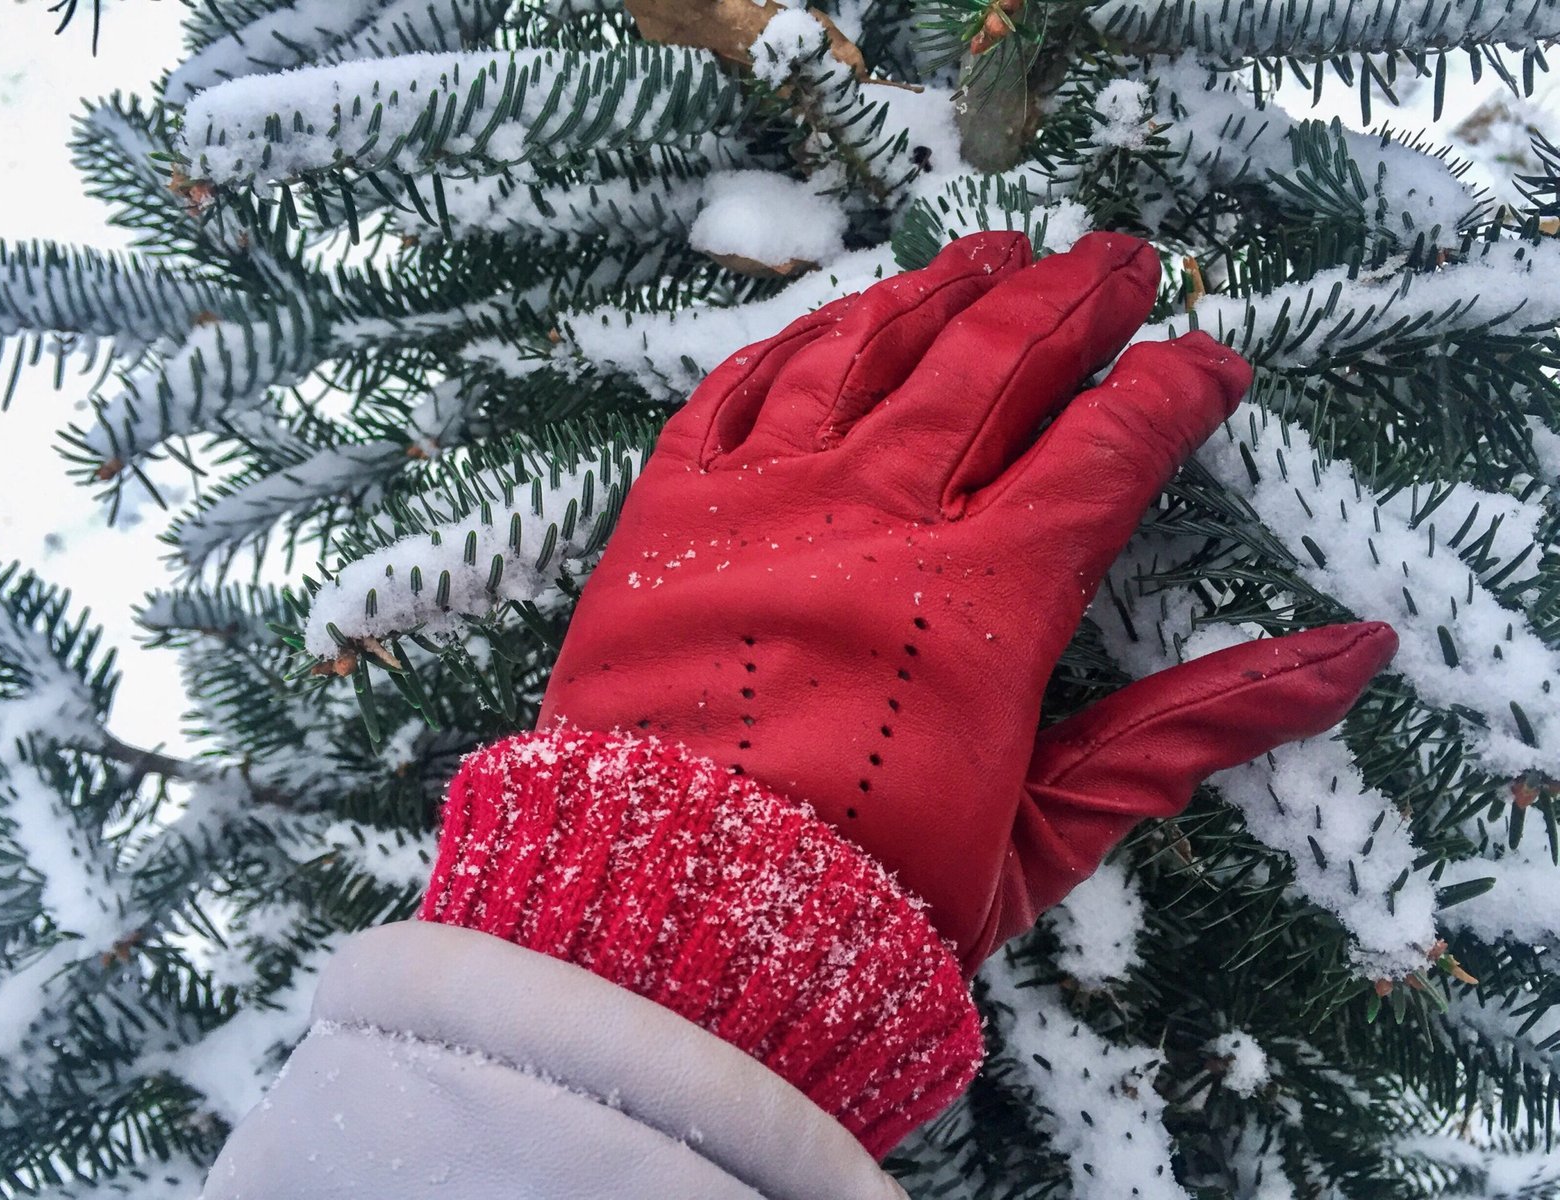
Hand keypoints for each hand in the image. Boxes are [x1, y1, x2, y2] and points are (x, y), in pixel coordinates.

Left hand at [540, 230, 1395, 970]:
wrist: (667, 920)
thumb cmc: (869, 897)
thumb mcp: (1050, 830)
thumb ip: (1192, 728)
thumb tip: (1349, 657)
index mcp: (981, 602)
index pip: (1106, 451)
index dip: (1172, 392)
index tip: (1211, 364)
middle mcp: (873, 520)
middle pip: (993, 363)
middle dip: (1074, 299)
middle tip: (1122, 261)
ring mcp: (762, 500)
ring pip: (869, 348)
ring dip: (945, 288)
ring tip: (997, 252)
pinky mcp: (668, 511)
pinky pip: (740, 386)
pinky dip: (804, 340)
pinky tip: (842, 319)